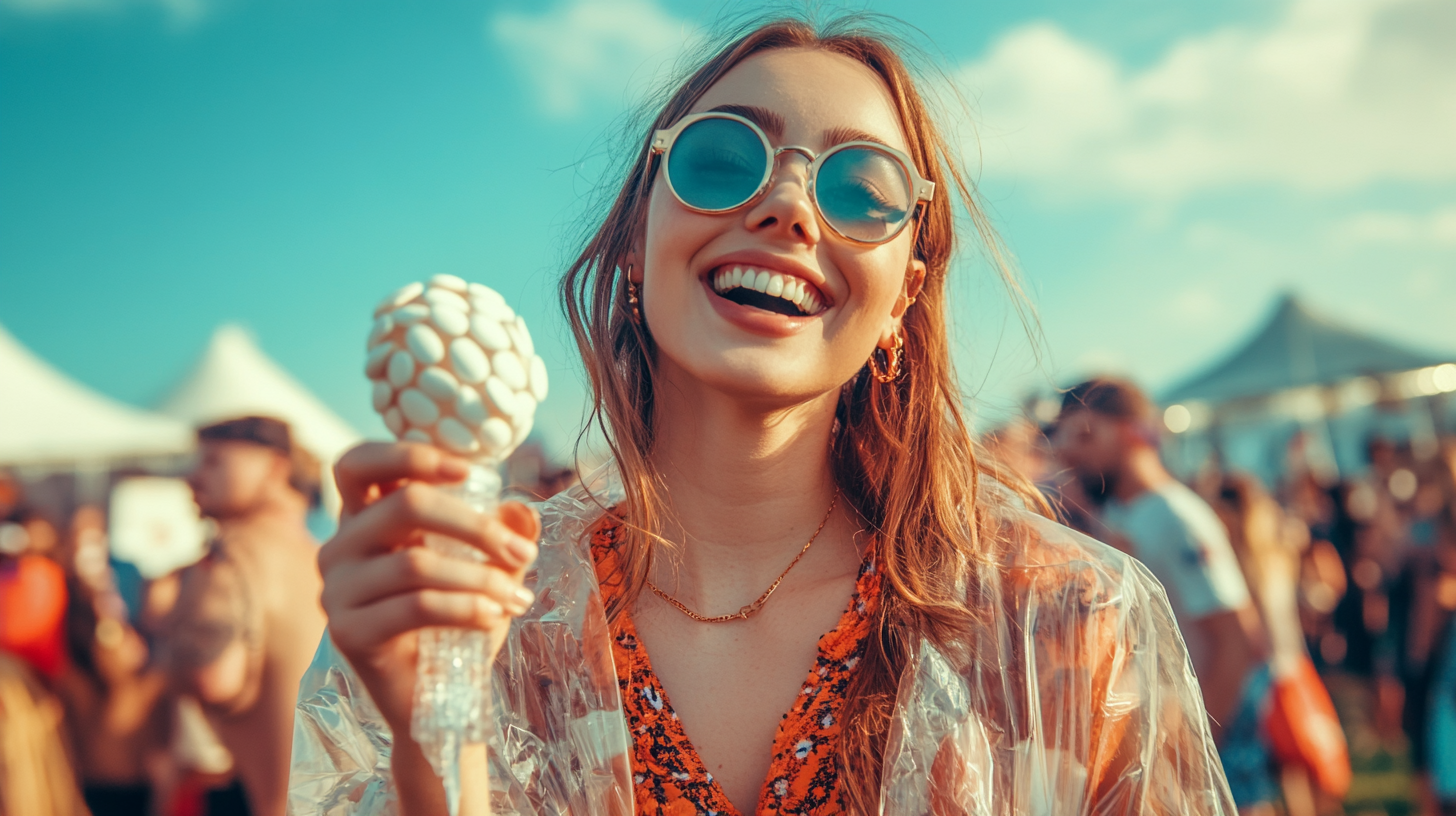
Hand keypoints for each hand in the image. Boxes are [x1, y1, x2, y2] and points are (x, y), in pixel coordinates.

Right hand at [318, 442, 539, 736]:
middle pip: (405, 506)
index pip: (358, 464)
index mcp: (365, 519)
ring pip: (415, 563)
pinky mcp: (348, 633)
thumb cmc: (456, 623)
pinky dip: (464, 608)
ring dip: (481, 578)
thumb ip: (503, 535)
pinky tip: (494, 616)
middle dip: (476, 527)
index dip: (408, 456)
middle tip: (522, 554)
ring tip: (518, 598)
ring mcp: (337, 590)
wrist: (437, 700)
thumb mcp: (487, 570)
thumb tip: (522, 510)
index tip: (468, 472)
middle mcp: (341, 547)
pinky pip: (414, 607)